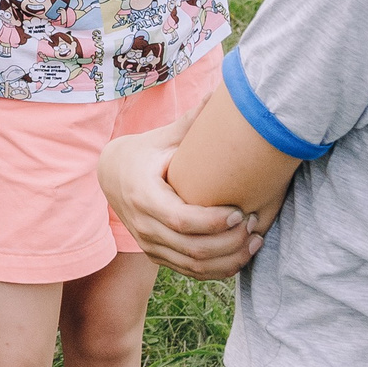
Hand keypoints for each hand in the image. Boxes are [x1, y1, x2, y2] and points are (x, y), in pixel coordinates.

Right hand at [97, 106, 267, 278]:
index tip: (240, 212)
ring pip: (193, 265)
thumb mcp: (163, 137)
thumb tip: (220, 93)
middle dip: (228, 243)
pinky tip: (242, 255)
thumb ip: (191, 122)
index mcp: (144, 195)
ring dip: (228, 258)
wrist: (112, 175)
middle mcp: (144, 225)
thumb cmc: (145, 152)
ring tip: (255, 241)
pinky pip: (190, 272)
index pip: (180, 220)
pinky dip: (219, 270)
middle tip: (254, 225)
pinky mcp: (157, 255)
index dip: (213, 222)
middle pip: (191, 248)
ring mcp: (150, 244)